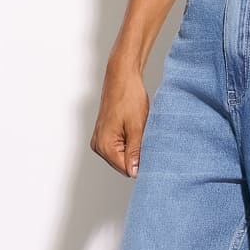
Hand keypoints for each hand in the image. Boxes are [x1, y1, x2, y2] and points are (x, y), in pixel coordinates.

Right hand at [91, 59, 149, 177]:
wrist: (122, 76)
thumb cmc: (128, 96)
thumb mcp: (137, 127)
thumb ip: (135, 152)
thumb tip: (135, 172)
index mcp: (104, 145)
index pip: (126, 170)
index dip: (141, 164)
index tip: (151, 154)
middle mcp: (98, 145)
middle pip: (122, 165)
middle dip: (136, 156)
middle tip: (147, 139)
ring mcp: (99, 140)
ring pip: (121, 156)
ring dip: (133, 149)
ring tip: (139, 131)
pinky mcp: (103, 134)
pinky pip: (118, 147)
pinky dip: (129, 142)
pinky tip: (134, 129)